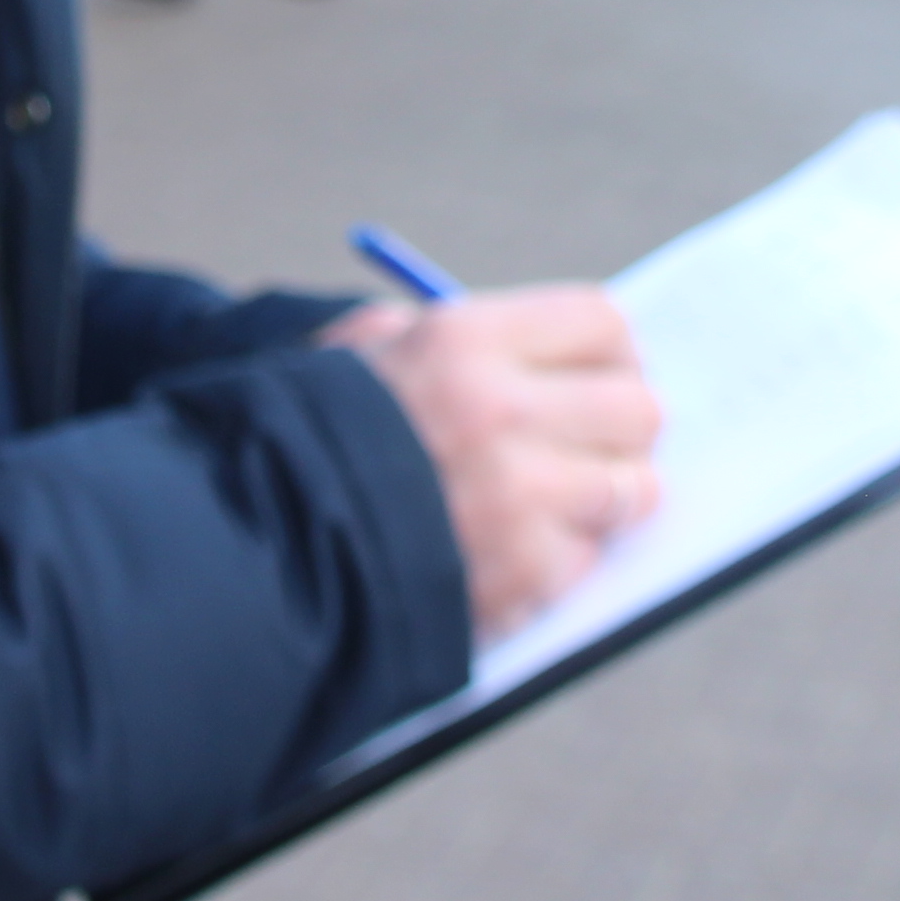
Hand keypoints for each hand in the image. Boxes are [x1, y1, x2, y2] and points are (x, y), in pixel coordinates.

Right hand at [322, 285, 663, 640]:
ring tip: (558, 504)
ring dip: (605, 499)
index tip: (601, 375)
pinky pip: (589, 561)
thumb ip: (450, 337)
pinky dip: (560, 563)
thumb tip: (545, 352)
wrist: (262, 553)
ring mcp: (519, 500)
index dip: (610, 354)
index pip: (602, 324)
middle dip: (620, 429)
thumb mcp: (363, 352)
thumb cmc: (310, 441)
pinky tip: (509, 556)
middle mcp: (500, 413)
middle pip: (637, 407)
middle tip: (592, 444)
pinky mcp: (523, 576)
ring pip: (633, 488)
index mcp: (463, 342)